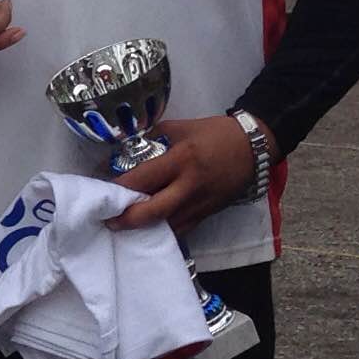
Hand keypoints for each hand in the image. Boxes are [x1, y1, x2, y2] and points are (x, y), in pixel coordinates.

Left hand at [109, 111, 267, 234]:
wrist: (255, 146)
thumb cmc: (217, 134)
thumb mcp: (182, 127)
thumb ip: (154, 137)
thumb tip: (128, 148)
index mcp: (181, 160)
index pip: (143, 179)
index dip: (120, 189)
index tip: (102, 193)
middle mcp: (189, 186)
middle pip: (152, 212)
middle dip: (126, 220)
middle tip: (108, 220)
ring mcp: (200, 204)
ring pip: (166, 226)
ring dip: (143, 229)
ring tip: (123, 226)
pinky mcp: (207, 214)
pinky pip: (181, 229)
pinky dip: (163, 231)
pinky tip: (148, 230)